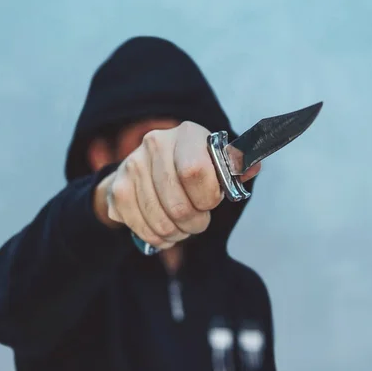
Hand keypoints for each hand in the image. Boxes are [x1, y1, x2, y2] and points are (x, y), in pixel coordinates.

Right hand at [94, 121, 260, 249]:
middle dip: (195, 223)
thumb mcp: (216, 163)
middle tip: (198, 223)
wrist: (145, 169)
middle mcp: (155, 143)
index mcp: (187, 133)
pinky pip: (142, 228)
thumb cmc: (190, 168)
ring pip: (161, 222)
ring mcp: (132, 165)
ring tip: (182, 227)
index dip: (208, 197)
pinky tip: (164, 230)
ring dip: (177, 233)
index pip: (195, 172)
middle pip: (179, 205)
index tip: (211, 202)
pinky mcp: (117, 189)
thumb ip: (236, 167)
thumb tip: (253, 167)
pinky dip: (158, 237)